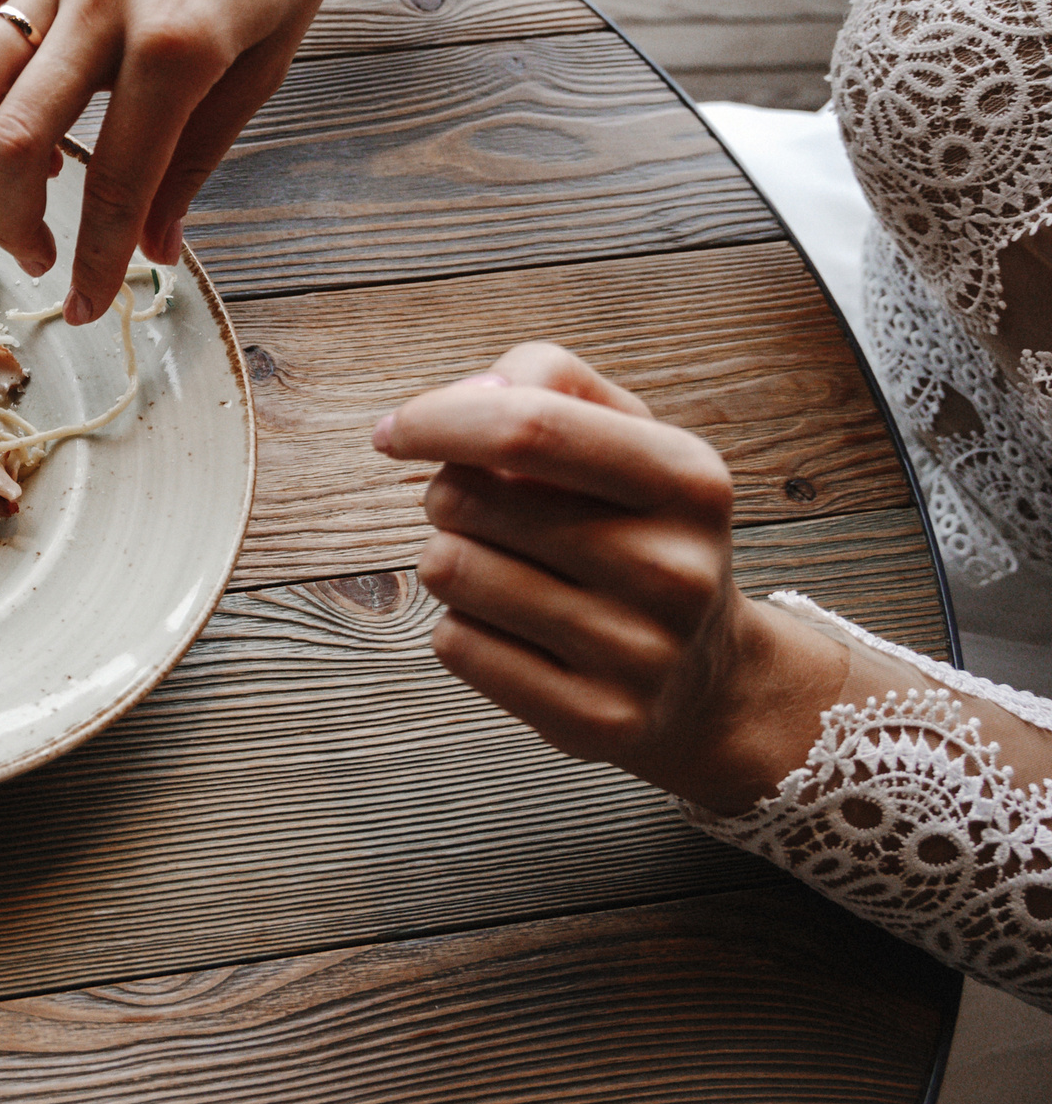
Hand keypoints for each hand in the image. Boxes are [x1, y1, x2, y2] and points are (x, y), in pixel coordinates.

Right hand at [0, 0, 414, 323]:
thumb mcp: (264, 67)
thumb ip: (196, 160)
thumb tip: (151, 249)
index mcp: (178, 45)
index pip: (115, 180)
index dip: (94, 259)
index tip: (86, 309)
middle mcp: (103, 5)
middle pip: (13, 139)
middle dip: (14, 223)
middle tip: (40, 260)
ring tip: (20, 183)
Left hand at [372, 343, 849, 814]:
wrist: (708, 675)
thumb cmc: (637, 529)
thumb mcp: (625, 434)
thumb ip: (545, 381)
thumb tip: (464, 398)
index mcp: (689, 480)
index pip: (528, 428)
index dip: (437, 419)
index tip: (394, 430)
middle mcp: (674, 569)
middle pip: (466, 497)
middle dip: (446, 492)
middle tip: (484, 513)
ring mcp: (639, 654)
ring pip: (448, 569)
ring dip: (449, 558)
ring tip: (506, 568)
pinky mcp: (597, 721)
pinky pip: (456, 645)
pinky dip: (462, 627)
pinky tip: (517, 631)